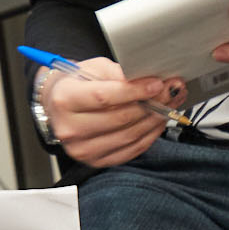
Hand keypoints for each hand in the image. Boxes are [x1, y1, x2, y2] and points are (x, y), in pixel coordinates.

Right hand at [41, 56, 184, 167]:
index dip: (135, 91)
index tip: (157, 84)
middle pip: (120, 118)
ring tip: (169, 105)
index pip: (105, 97)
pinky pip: (131, 150)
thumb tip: (149, 81)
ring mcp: (82, 149)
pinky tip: (157, 121)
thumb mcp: (93, 68)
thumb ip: (119, 73)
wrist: (57, 105)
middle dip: (152, 103)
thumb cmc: (75, 84)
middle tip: (171, 91)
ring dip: (155, 120)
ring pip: (129, 136)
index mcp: (65, 100)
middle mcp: (70, 128)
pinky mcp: (96, 161)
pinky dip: (149, 135)